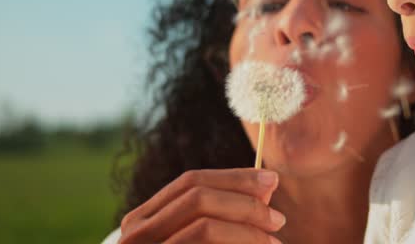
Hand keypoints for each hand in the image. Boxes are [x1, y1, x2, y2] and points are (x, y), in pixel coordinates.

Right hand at [118, 168, 284, 243]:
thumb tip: (267, 186)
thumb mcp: (199, 240)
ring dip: (247, 230)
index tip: (272, 181)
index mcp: (143, 219)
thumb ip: (224, 215)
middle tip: (278, 219)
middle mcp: (135, 236)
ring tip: (273, 242)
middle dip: (245, 203)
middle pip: (198, 197)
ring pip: (204, 227)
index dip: (235, 178)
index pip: (192, 181)